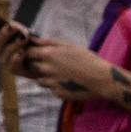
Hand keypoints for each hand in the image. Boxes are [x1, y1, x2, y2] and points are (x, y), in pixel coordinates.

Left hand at [0, 29, 114, 102]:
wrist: (103, 79)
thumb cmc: (87, 59)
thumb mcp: (69, 46)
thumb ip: (49, 42)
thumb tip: (33, 38)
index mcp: (48, 55)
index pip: (27, 52)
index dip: (30, 52)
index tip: (36, 53)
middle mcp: (47, 69)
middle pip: (31, 66)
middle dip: (37, 65)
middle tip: (51, 65)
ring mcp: (52, 83)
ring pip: (40, 80)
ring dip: (46, 77)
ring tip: (63, 74)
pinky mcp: (59, 94)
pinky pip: (53, 90)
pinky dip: (58, 87)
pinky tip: (69, 83)